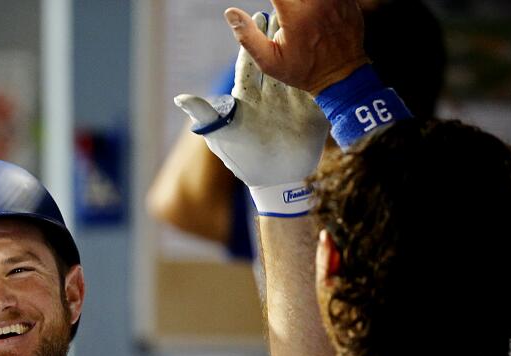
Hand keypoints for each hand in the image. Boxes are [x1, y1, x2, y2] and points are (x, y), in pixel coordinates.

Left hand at [175, 12, 326, 210]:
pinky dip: (324, 70)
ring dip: (302, 47)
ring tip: (306, 25)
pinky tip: (330, 49)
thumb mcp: (223, 137)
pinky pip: (319, 87)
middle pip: (276, 57)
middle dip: (279, 35)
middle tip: (284, 11)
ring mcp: (293, 101)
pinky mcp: (313, 110)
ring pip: (298, 67)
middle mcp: (271, 94)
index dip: (253, 40)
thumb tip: (180, 98)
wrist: (277, 183)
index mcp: (248, 97)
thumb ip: (205, 115)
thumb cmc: (244, 160)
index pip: (251, 62)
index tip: (256, 15)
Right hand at [224, 0, 367, 94]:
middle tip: (283, 8)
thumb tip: (230, 13)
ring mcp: (335, 0)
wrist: (341, 76)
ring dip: (300, 0)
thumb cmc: (302, 71)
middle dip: (287, 0)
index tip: (271, 3)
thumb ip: (247, 36)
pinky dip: (314, 2)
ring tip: (294, 10)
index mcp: (295, 15)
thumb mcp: (269, 61)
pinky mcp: (347, 0)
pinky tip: (309, 11)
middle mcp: (317, 3)